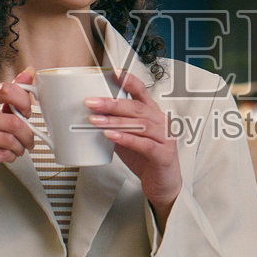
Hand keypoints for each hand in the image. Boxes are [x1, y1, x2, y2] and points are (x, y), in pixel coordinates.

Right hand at [0, 68, 36, 204]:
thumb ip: (11, 95)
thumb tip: (29, 73)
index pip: (6, 90)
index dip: (24, 101)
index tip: (27, 112)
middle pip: (12, 121)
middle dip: (27, 134)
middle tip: (28, 140)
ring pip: (9, 140)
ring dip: (19, 147)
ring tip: (17, 149)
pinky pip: (1, 155)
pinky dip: (9, 157)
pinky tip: (6, 156)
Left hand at [85, 70, 180, 218]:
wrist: (163, 183)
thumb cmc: (146, 158)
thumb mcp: (129, 138)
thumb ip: (116, 126)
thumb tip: (92, 116)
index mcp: (152, 114)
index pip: (142, 92)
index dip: (129, 81)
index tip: (113, 72)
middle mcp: (160, 122)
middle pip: (136, 108)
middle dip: (111, 103)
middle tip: (91, 102)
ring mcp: (164, 138)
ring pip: (139, 125)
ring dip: (115, 121)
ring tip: (95, 120)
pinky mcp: (163, 155)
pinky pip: (144, 144)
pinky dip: (126, 139)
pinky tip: (111, 136)